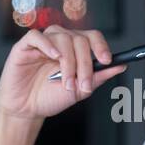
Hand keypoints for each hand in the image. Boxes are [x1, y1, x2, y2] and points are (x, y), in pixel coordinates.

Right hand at [0, 25, 126, 120]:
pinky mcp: (24, 46)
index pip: (92, 37)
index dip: (101, 46)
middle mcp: (60, 42)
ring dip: (68, 62)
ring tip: (66, 83)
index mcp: (75, 49)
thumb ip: (98, 76)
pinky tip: (53, 58)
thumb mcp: (79, 90)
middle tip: (83, 85)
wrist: (27, 109)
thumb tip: (121, 65)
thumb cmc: (51, 97)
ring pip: (62, 38)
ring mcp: (43, 43)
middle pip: (79, 39)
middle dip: (84, 64)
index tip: (106, 61)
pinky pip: (36, 36)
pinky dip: (47, 45)